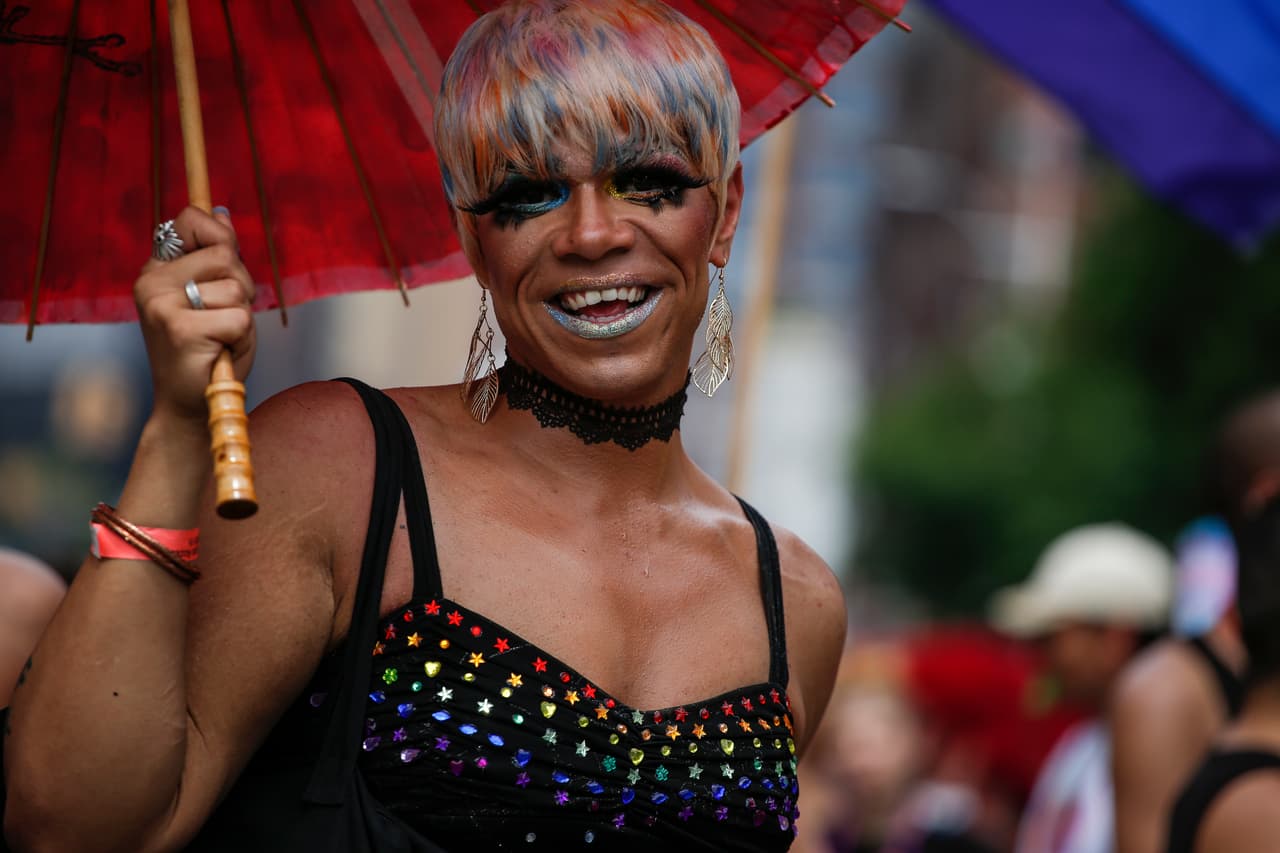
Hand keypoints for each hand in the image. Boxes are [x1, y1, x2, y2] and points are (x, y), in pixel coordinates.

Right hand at [135, 206, 256, 422]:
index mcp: (156, 270)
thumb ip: (217, 257)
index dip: (222, 238)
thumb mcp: (216, 296)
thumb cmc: (209, 350)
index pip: (192, 219)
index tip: (223, 270)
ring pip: (235, 287)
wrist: (190, 405)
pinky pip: (240, 317)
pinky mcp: (180, 328)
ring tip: (221, 338)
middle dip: (242, 286)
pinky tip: (222, 351)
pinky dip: (243, 337)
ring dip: (242, 315)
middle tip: (225, 318)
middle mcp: (152, 282)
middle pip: (225, 253)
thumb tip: (221, 212)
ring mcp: (162, 304)